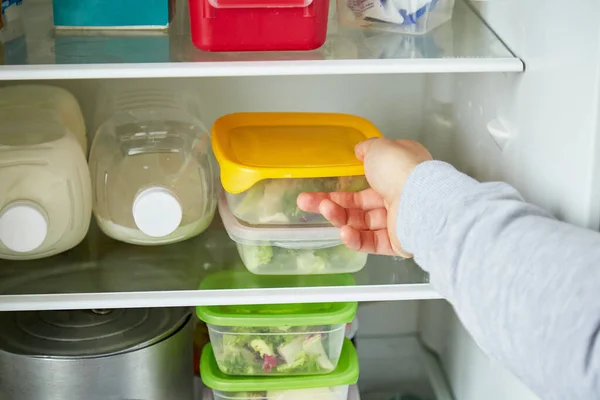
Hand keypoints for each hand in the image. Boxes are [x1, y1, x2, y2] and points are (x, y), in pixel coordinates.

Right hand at [297, 138, 431, 256]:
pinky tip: (343, 232)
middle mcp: (399, 195)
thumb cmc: (402, 170)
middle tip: (305, 202)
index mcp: (398, 173)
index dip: (343, 183)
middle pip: (358, 204)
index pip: (366, 180)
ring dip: (340, 218)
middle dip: (331, 203)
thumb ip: (367, 149)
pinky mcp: (396, 243)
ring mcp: (398, 221)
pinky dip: (355, 238)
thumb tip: (360, 150)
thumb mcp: (380, 148)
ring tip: (324, 212)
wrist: (421, 201)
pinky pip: (371, 242)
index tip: (323, 184)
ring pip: (361, 222)